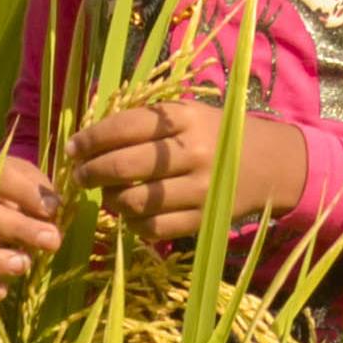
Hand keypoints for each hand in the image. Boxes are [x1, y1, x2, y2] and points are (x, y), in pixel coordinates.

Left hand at [65, 100, 306, 244]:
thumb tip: (89, 139)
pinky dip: (133, 224)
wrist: (268, 164)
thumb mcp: (187, 114)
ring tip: (106, 195)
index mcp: (185, 118)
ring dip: (109, 201)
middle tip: (80, 176)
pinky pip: (154, 228)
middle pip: (124, 166)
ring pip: (135, 202)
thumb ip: (144, 122)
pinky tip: (131, 214)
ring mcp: (199, 189)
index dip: (91, 139)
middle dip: (92, 173)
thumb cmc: (215, 134)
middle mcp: (192, 152)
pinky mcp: (203, 219)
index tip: (73, 148)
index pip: (125, 126)